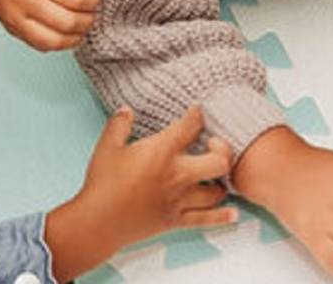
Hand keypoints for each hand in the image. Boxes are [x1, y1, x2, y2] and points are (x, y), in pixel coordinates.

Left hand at [0, 0, 99, 49]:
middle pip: (68, 22)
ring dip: (92, 0)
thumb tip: (66, 39)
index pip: (50, 41)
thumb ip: (31, 26)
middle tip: (90, 14)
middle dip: (87, 21)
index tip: (80, 34)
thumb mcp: (10, 8)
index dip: (72, 40)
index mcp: (12, 17)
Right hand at [44, 106, 236, 278]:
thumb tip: (126, 110)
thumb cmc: (103, 183)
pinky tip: (234, 213)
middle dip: (223, 149)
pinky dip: (222, 217)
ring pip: (218, 191)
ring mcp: (180, 199)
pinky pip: (207, 219)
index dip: (199, 114)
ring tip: (216, 174)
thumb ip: (119, 124)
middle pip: (220, 160)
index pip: (192, 126)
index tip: (199, 111)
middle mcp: (178, 174)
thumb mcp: (107, 147)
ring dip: (221, 181)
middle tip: (214, 144)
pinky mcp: (177, 220)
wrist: (99, 222)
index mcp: (162, 151)